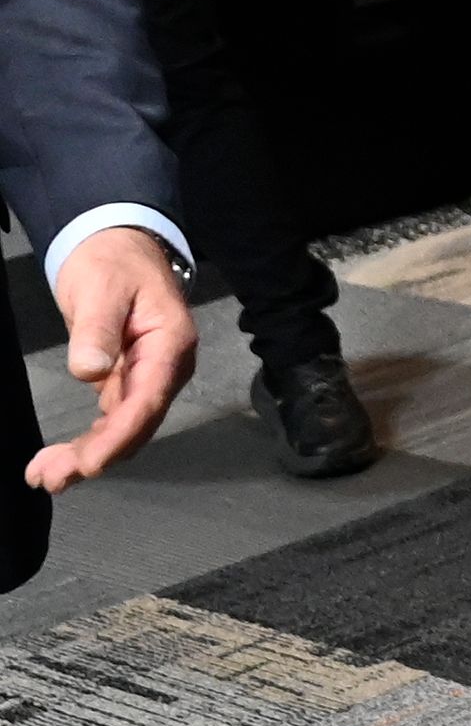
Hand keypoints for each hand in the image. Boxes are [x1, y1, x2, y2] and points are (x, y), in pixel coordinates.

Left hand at [28, 227, 196, 492]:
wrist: (116, 246)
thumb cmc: (113, 262)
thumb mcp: (102, 288)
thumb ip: (97, 330)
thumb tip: (90, 371)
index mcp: (170, 344)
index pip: (148, 400)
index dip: (119, 437)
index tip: (88, 464)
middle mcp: (166, 367)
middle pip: (137, 423)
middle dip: (98, 456)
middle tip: (50, 479)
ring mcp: (148, 376)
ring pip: (124, 428)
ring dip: (89, 455)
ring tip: (45, 476)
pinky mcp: (128, 380)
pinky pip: (114, 419)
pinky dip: (90, 441)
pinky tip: (62, 459)